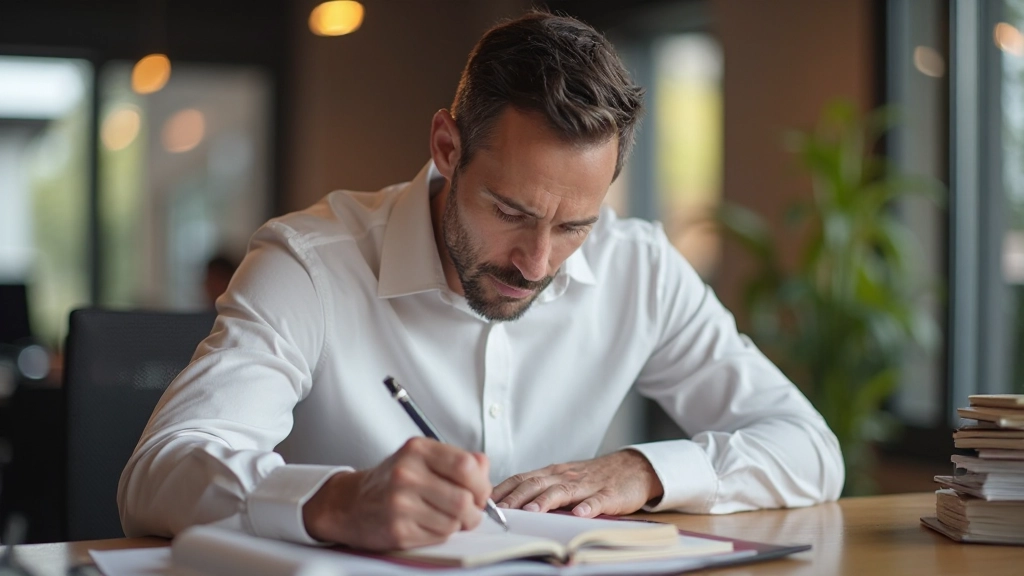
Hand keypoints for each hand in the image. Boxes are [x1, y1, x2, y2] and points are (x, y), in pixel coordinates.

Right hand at [302, 437, 491, 549]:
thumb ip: (458, 459)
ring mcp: (400, 503)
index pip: (466, 466)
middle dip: (474, 510)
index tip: (481, 492)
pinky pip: (439, 536)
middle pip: (464, 499)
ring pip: (454, 522)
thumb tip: (485, 469)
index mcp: (417, 450)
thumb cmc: (392, 480)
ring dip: (457, 524)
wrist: (349, 503)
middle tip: (469, 510)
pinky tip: (427, 524)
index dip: (482, 484)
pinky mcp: (397, 530)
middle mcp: (407, 474)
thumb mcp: (422, 457)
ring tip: (443, 516)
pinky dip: (440, 533)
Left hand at [491, 450, 662, 517]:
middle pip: (536, 484)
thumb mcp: (563, 478)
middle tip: (499, 511)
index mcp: (552, 473)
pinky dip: (588, 506)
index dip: (502, 489)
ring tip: (533, 511)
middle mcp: (566, 476)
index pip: (521, 478)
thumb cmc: (593, 477)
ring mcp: (587, 484)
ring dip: (546, 501)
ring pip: (563, 491)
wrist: (632, 468)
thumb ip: (539, 488)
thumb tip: (507, 503)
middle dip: (516, 498)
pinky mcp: (609, 494)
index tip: (484, 501)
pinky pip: (597, 500)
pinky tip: (580, 514)